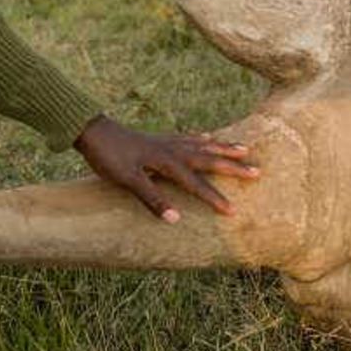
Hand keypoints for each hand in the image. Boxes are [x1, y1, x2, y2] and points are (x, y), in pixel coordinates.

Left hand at [73, 115, 259, 221]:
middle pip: (210, 159)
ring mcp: (168, 142)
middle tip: (257, 171)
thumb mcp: (128, 181)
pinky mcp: (159, 138)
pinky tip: (208, 137)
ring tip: (245, 149)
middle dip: (234, 167)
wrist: (93, 131)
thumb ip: (152, 199)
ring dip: (224, 149)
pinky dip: (202, 139)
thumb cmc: (109, 157)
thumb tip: (175, 219)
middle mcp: (173, 150)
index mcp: (168, 163)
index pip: (197, 184)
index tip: (233, 211)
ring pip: (203, 145)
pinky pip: (188, 138)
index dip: (215, 198)